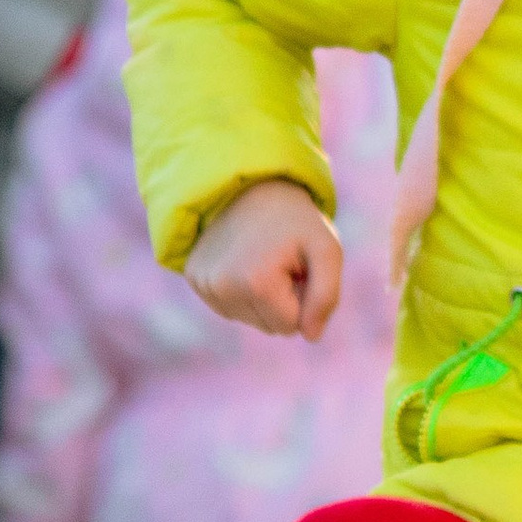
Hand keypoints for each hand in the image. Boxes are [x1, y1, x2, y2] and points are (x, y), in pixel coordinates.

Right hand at [185, 179, 341, 339]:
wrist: (252, 184)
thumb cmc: (295, 220)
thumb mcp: (327, 249)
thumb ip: (327, 297)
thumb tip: (311, 337)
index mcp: (256, 283)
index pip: (290, 326)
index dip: (302, 298)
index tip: (297, 265)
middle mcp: (222, 288)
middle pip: (268, 328)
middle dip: (283, 300)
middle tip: (281, 261)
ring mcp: (203, 284)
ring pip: (249, 319)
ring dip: (263, 297)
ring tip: (263, 259)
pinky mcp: (194, 278)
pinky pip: (230, 307)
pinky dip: (242, 290)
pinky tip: (245, 260)